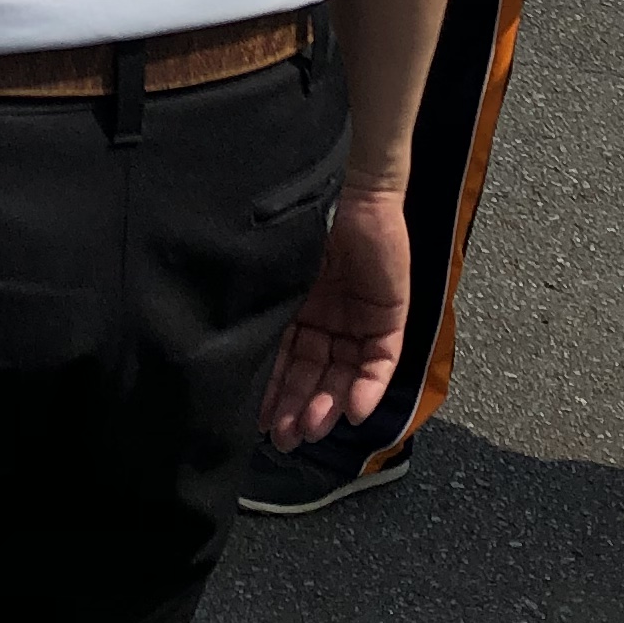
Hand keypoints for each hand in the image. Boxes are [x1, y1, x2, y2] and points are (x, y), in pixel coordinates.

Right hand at [259, 185, 408, 447]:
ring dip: (329, 403)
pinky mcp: (389, 313)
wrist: (344, 185)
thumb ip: (266, 316)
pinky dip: (368, 385)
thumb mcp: (275, 277)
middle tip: (285, 437)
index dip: (273, 393)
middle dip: (300, 407)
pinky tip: (353, 409)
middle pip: (314, 373)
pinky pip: (381, 359)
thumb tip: (234, 360)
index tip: (258, 422)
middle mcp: (326, 317)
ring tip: (312, 428)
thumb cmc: (299, 221)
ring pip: (344, 373)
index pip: (284, 361)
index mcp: (294, 308)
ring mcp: (358, 316)